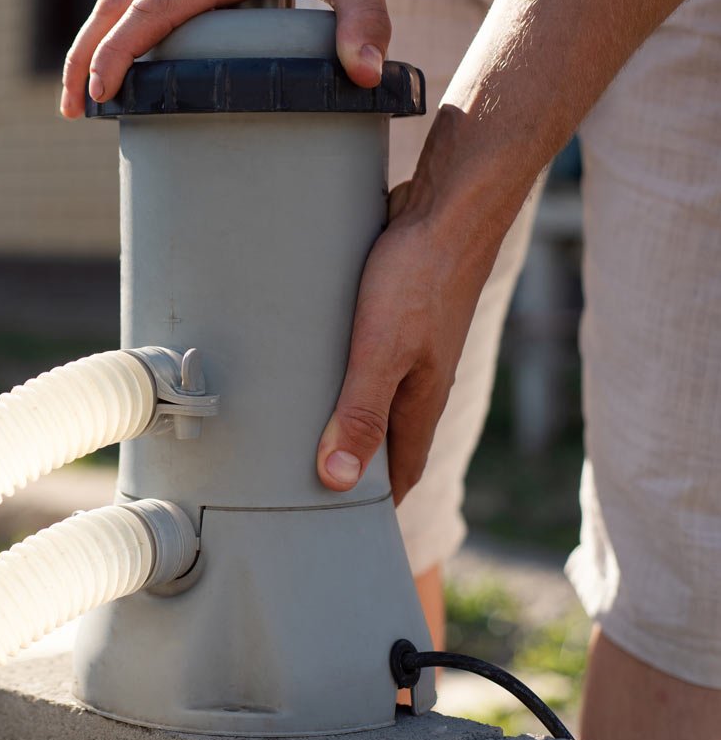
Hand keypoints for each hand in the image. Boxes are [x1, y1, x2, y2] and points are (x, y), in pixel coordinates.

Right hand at [59, 0, 395, 118]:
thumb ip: (365, 20)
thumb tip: (364, 72)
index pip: (155, 5)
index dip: (120, 48)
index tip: (102, 91)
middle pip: (118, 1)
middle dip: (85, 53)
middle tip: (71, 109)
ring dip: (94, 42)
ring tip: (84, 97)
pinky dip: (121, 30)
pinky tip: (125, 64)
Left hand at [314, 181, 500, 501]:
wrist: (448, 207)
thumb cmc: (418, 277)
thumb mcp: (382, 351)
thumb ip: (361, 413)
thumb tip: (336, 480)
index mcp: (421, 402)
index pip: (397, 474)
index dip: (371, 506)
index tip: (339, 532)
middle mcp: (418, 380)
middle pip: (382, 439)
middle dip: (350, 465)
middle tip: (301, 487)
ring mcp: (407, 347)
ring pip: (371, 396)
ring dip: (342, 416)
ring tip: (292, 433)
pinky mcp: (391, 314)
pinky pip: (362, 357)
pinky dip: (336, 373)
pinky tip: (304, 367)